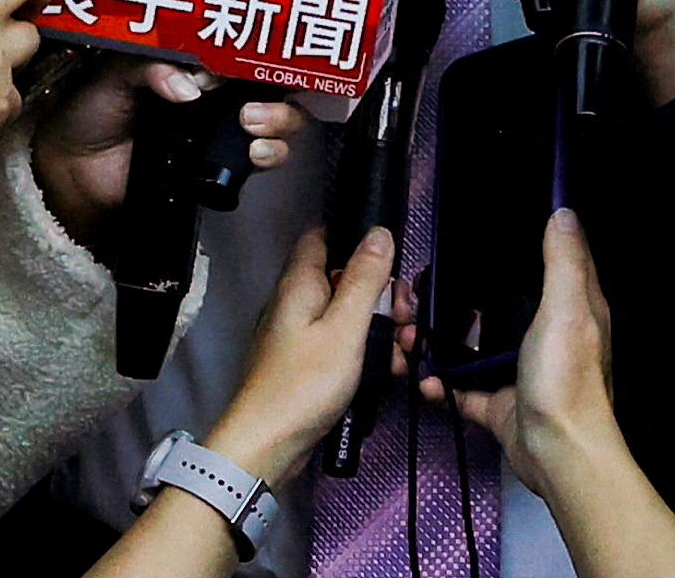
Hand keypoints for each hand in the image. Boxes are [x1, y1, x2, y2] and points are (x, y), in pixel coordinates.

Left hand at [27, 55, 301, 257]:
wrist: (74, 169)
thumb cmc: (91, 110)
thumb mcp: (112, 75)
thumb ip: (147, 67)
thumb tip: (188, 86)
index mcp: (190, 59)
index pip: (238, 45)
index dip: (250, 48)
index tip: (238, 59)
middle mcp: (215, 91)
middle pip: (270, 80)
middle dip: (276, 86)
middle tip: (251, 103)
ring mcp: (222, 128)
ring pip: (279, 118)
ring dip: (281, 120)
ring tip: (253, 125)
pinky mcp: (223, 166)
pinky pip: (263, 159)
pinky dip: (272, 153)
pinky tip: (256, 153)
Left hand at [204, 227, 402, 486]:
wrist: (269, 442)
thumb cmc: (306, 382)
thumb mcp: (345, 328)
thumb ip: (364, 280)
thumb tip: (378, 231)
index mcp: (299, 281)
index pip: (325, 235)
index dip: (358, 239)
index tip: (392, 260)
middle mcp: (296, 299)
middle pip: (344, 277)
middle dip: (381, 292)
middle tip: (405, 316)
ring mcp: (300, 331)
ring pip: (347, 312)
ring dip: (380, 325)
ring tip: (405, 346)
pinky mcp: (307, 359)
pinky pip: (342, 341)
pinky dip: (366, 349)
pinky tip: (390, 367)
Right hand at [432, 211, 623, 492]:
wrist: (556, 454)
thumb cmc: (567, 382)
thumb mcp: (566, 310)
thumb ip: (561, 262)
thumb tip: (564, 212)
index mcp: (569, 310)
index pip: (551, 263)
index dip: (525, 241)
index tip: (487, 225)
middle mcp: (545, 337)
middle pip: (499, 302)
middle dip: (464, 294)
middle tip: (426, 283)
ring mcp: (518, 370)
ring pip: (473, 342)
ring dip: (443, 338)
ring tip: (414, 330)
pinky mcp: (497, 401)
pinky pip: (460, 386)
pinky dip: (440, 383)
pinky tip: (425, 377)